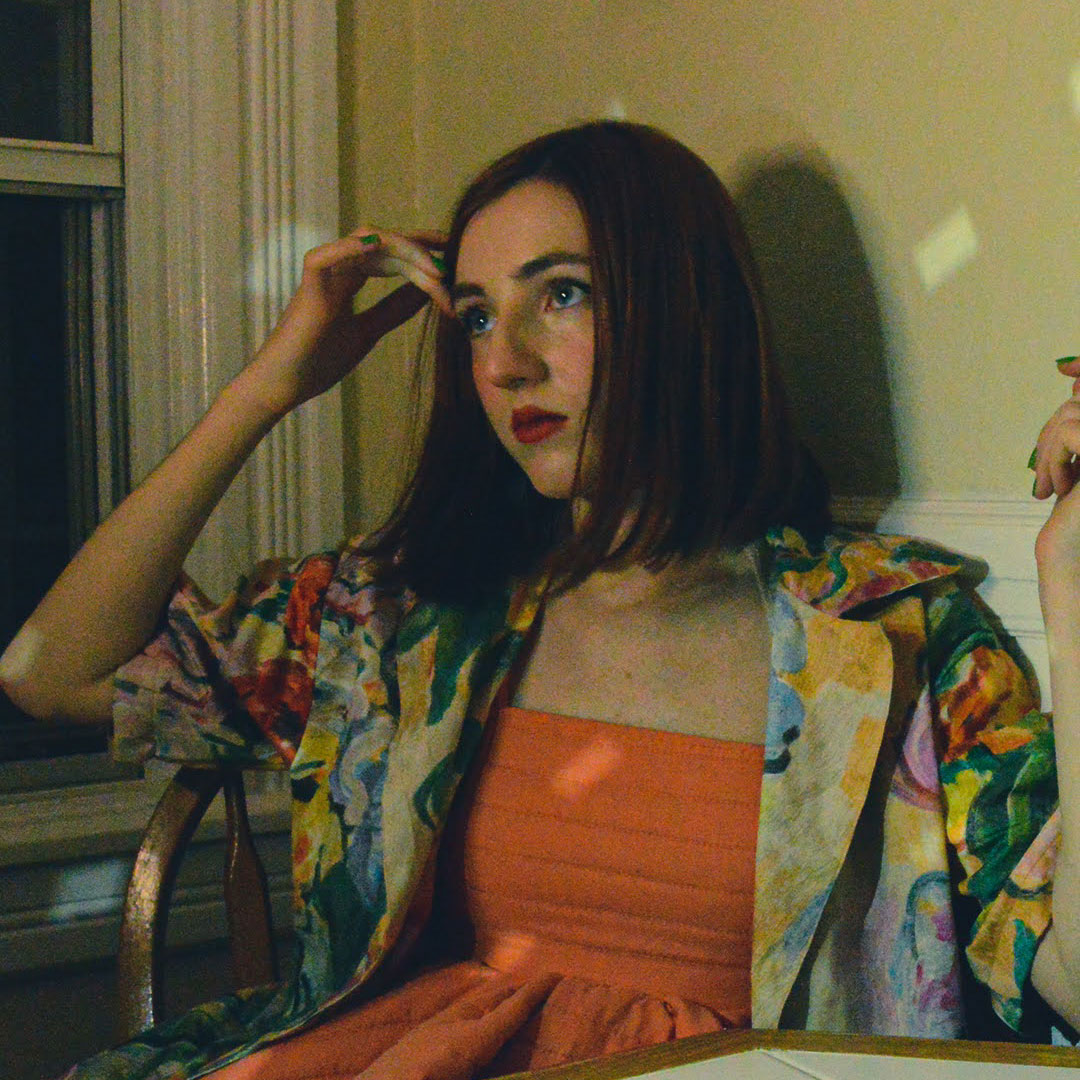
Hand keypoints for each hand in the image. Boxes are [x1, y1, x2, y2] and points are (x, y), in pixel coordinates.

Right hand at [238, 227, 452, 419]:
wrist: (286, 385)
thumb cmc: (320, 360)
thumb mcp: (369, 330)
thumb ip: (394, 309)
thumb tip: (427, 290)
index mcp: (350, 278)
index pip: (392, 252)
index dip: (422, 249)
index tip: (453, 252)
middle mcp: (338, 268)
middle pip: (386, 245)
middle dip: (422, 256)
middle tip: (449, 275)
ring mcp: (322, 275)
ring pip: (366, 243)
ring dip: (403, 252)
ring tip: (431, 272)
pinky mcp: (308, 288)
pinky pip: (325, 257)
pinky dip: (349, 248)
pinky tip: (379, 246)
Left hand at [1033, 357, 1079, 573]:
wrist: (1069, 550)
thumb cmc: (1073, 512)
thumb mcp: (1075, 459)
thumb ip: (1077, 422)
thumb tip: (1073, 373)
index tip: (1065, 368)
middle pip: (1079, 404)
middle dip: (1051, 435)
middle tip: (1040, 478)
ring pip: (1073, 416)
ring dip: (1049, 450)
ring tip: (1048, 486)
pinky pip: (1073, 433)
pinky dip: (1055, 457)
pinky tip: (1055, 488)